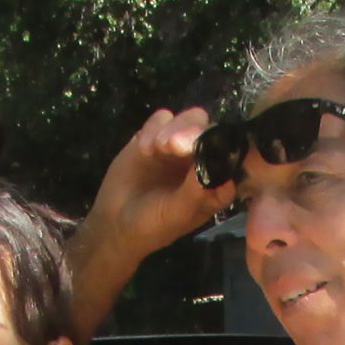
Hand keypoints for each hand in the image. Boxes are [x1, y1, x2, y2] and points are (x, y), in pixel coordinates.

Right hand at [80, 107, 229, 272]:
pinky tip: (144, 150)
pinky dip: (154, 128)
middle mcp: (201, 160)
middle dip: (194, 134)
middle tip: (174, 146)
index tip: (205, 155)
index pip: (230, 156)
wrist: (115, 223)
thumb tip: (217, 168)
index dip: (222, 149)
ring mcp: (178, 147)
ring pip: (189, 119)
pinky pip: (162, 119)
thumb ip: (197, 191)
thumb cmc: (153, 225)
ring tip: (157, 149)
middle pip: (210, 131)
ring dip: (175, 128)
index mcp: (215, 182)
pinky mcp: (155, 136)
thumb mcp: (177, 215)